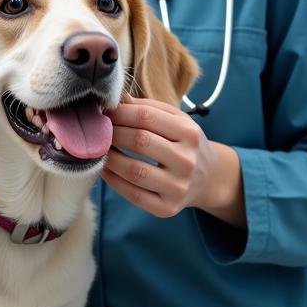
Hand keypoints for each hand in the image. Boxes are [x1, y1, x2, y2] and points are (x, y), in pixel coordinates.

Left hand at [101, 97, 242, 224]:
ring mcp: (178, 186)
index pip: (146, 117)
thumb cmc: (184, 143)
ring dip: (109, 158)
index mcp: (189, 132)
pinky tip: (105, 169)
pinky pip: (133, 194)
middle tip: (97, 129)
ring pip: (134, 171)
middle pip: (139, 141)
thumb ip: (147, 108)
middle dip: (112, 133)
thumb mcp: (176, 120)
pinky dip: (113, 180)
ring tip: (99, 149)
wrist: (209, 178)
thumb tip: (116, 98)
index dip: (120, 113)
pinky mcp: (168, 208)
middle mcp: (187, 160)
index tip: (104, 111)